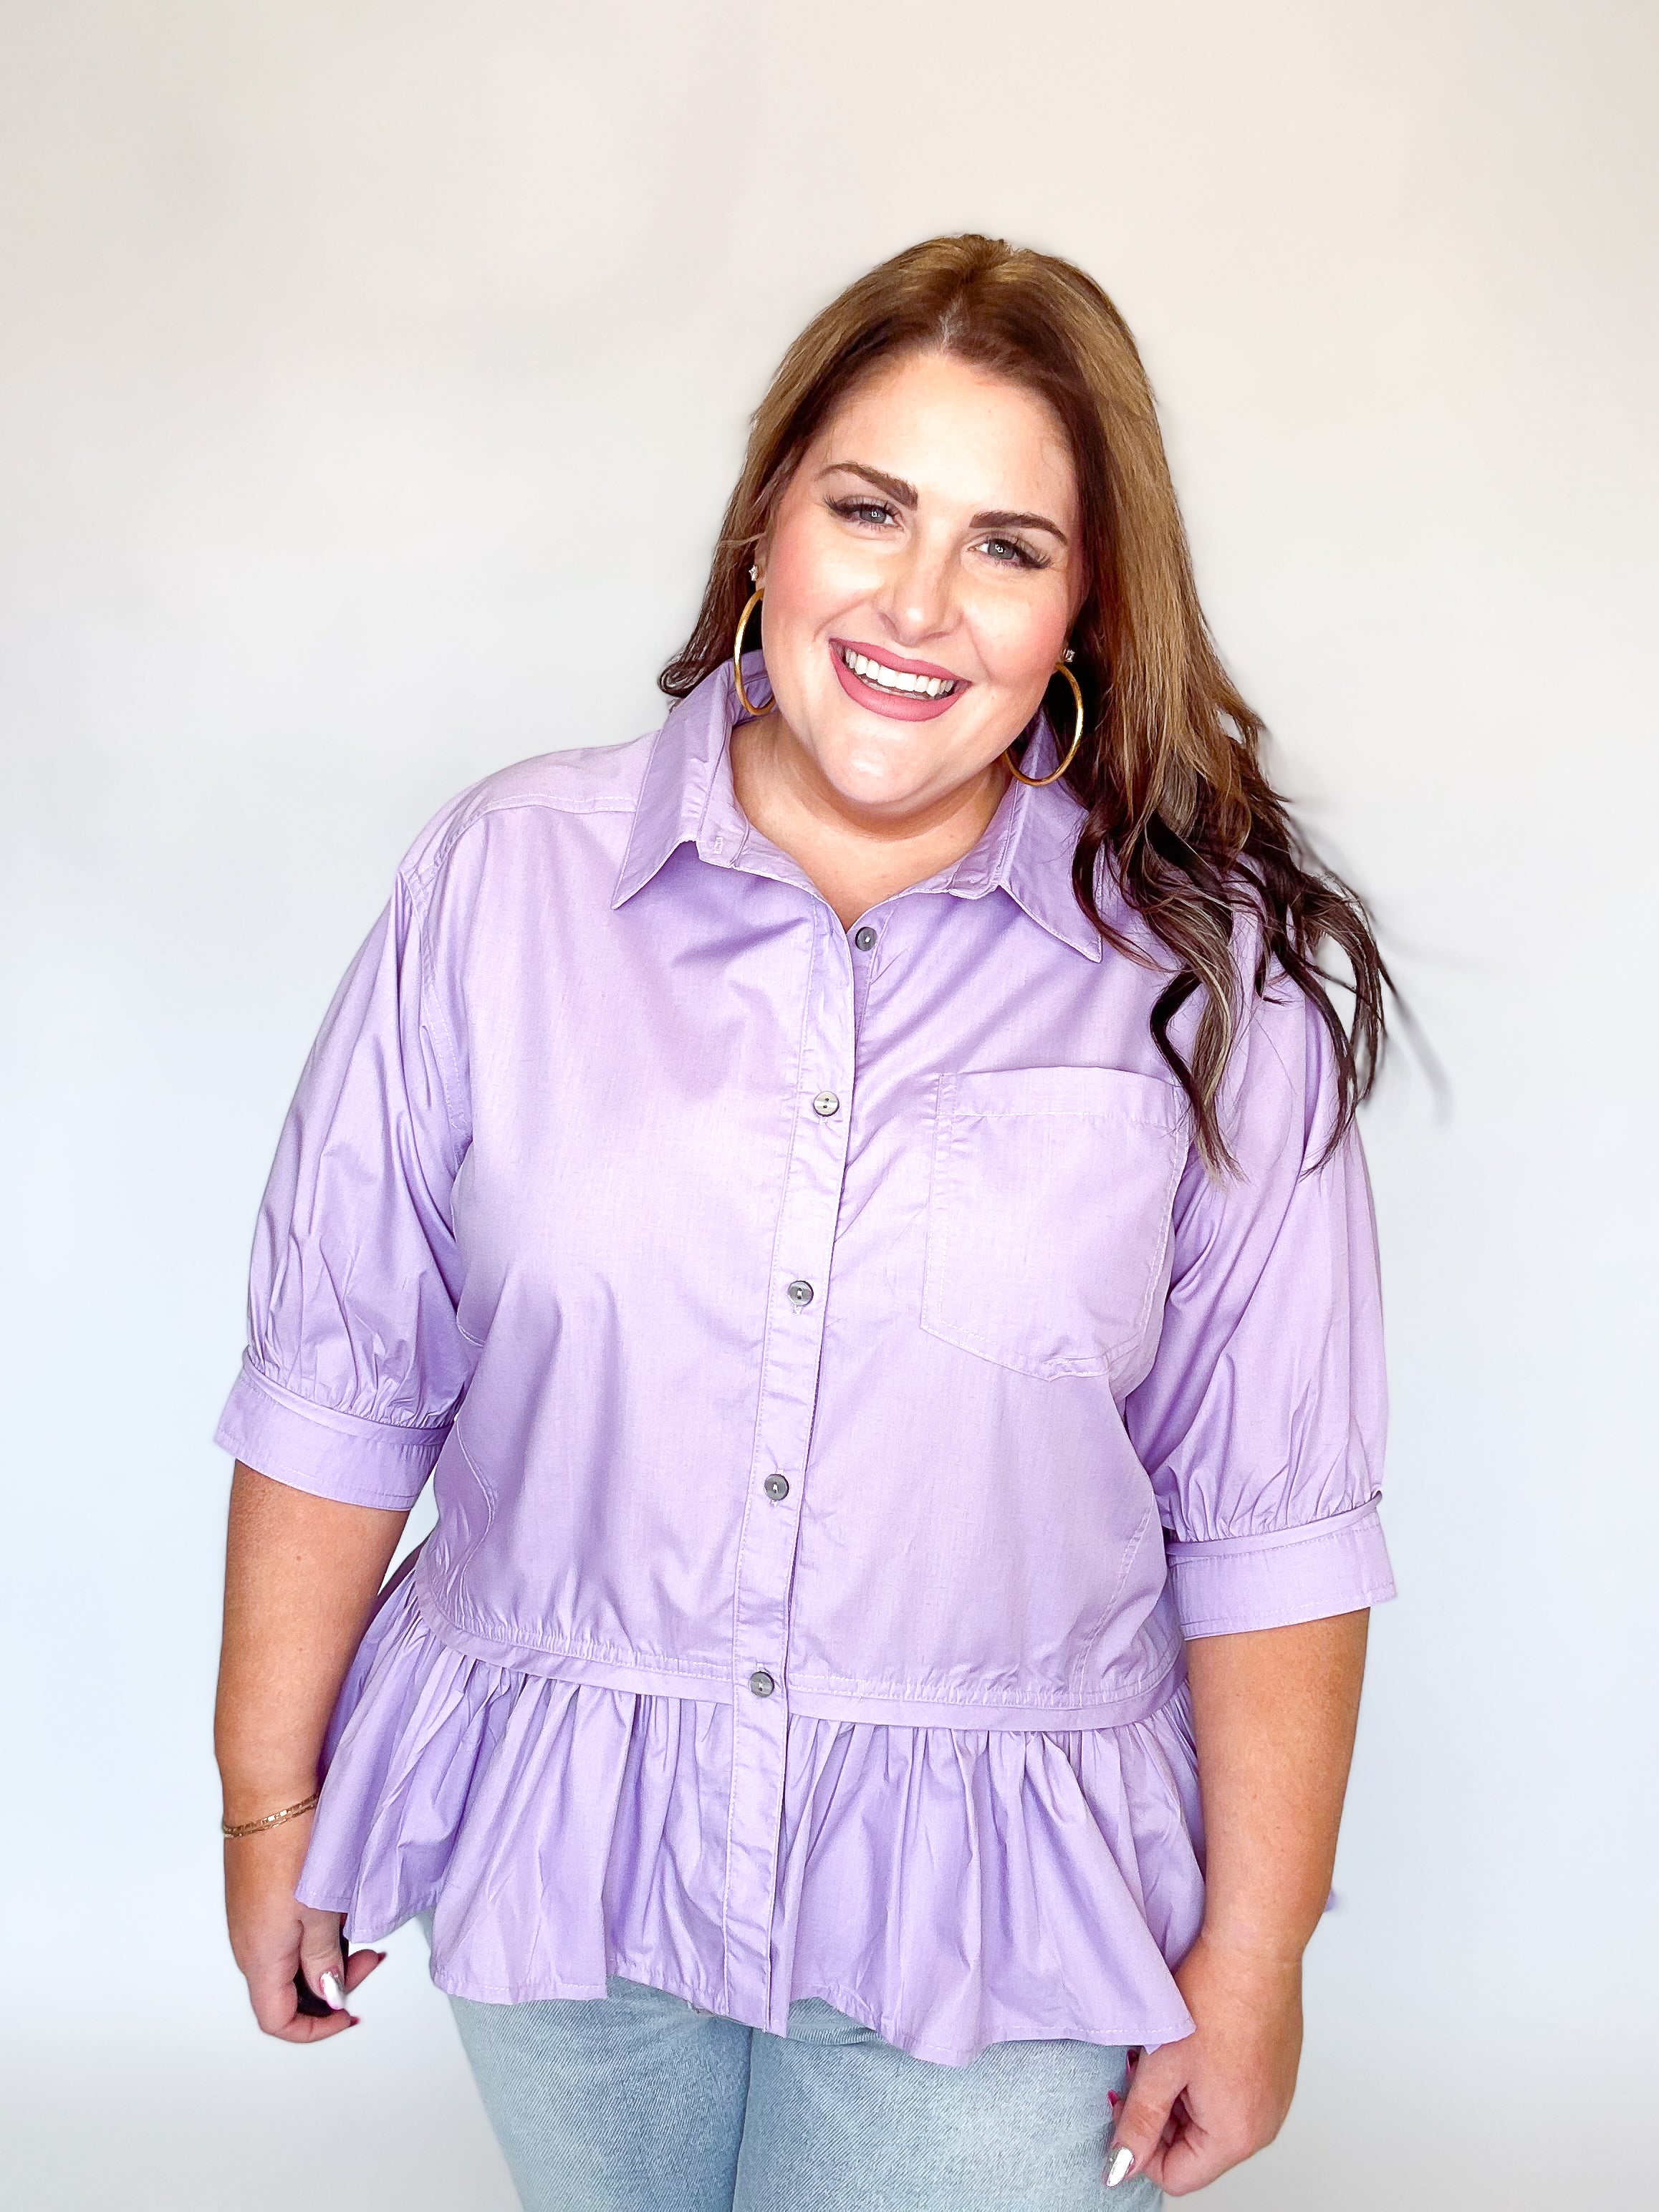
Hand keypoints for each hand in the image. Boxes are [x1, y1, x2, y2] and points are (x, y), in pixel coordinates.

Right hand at [223, 1811, 385, 2041]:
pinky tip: (337, 1909)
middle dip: (331, 1985)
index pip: (277, 2020)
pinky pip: (284, 1931)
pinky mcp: (257, 1894)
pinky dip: (312, 1933)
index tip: (351, 2012)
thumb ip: (324, 1960)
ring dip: (324, 1956)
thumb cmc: (292, 1847)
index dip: (316, 2028)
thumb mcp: (319, 1913)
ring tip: (356, 1928)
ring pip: (288, 1960)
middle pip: (286, 1992)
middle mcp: (248, 1943)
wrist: (269, 1792)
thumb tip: (330, 1994)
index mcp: (259, 1958)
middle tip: (370, 1957)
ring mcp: (251, 1917)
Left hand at [1106, 1933, 1302, 2194]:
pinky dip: (1206, 2078)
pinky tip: (1194, 2041)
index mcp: (1236, 2136)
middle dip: (1161, 2115)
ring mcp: (1275, 2099)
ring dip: (1182, 2094)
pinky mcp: (1277, 2073)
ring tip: (1167, 2050)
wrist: (1255, 1948)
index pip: (1176, 2176)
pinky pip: (1233, 2095)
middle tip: (1141, 2068)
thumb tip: (1121, 2167)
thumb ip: (1138, 2122)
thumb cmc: (1214, 1998)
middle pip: (1195, 2149)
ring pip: (1211, 2120)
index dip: (1139, 2145)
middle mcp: (1263, 2126)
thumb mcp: (1161, 2065)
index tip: (1123, 2103)